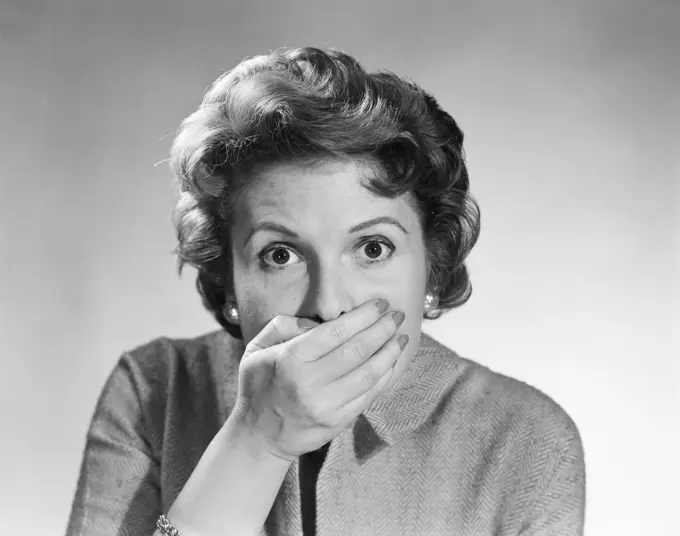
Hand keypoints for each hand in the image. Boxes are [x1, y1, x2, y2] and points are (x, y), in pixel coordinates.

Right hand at [233, 299, 407, 460]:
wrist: (259, 436)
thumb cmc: (259, 386)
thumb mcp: (257, 349)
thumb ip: (283, 326)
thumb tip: (317, 321)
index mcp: (290, 359)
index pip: (336, 332)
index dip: (363, 316)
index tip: (380, 304)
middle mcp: (309, 382)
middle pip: (357, 350)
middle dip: (382, 329)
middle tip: (397, 315)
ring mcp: (326, 405)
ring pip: (369, 373)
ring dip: (390, 352)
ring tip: (401, 336)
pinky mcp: (338, 421)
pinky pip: (369, 394)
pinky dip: (385, 376)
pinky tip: (392, 361)